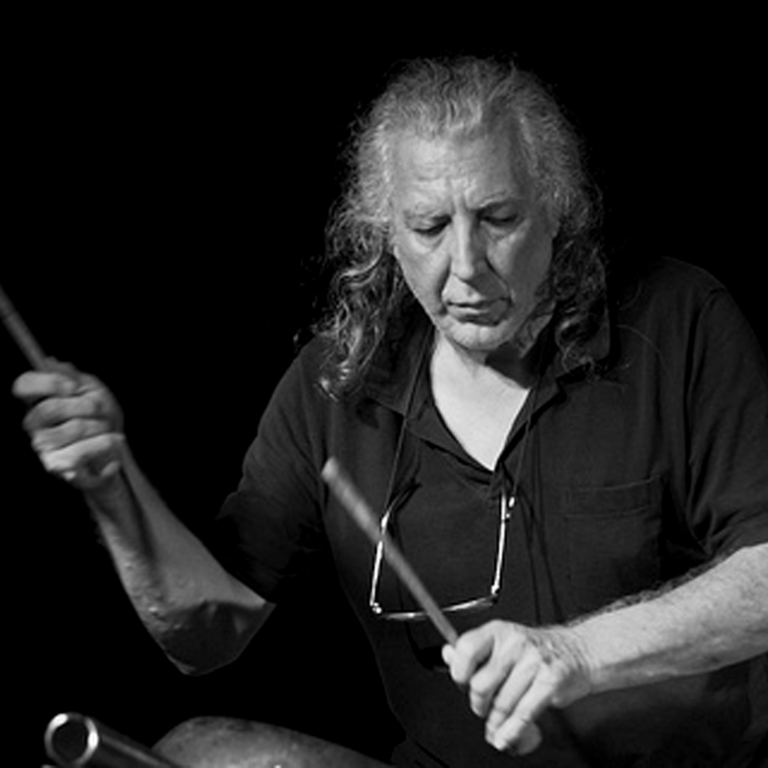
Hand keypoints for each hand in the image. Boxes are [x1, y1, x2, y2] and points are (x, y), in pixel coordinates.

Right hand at [13, 360, 124, 487]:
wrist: (115, 450)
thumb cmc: (99, 418)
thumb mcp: (92, 390)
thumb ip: (72, 376)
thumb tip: (51, 363)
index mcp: (39, 402)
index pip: (22, 385)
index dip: (48, 382)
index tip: (74, 387)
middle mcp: (35, 427)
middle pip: (48, 409)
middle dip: (85, 406)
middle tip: (100, 410)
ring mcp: (45, 449)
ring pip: (72, 428)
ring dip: (100, 426)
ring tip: (107, 428)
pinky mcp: (60, 469)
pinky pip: (81, 453)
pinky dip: (104, 444)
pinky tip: (113, 441)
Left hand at [442, 620, 591, 754]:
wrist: (577, 651)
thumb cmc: (536, 650)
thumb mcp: (502, 643)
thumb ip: (474, 651)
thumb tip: (446, 653)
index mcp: (498, 631)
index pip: (466, 648)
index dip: (459, 672)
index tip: (462, 684)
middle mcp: (514, 642)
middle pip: (481, 684)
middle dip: (479, 705)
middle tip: (483, 709)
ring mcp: (534, 661)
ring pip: (502, 704)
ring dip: (496, 724)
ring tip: (496, 728)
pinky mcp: (550, 680)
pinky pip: (524, 714)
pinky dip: (512, 731)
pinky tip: (507, 736)